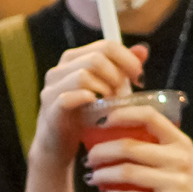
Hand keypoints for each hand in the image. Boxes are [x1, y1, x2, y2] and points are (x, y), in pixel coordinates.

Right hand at [28, 36, 145, 169]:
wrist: (58, 145)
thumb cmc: (83, 116)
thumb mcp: (105, 89)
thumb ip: (121, 68)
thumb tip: (142, 50)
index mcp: (73, 59)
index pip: (106, 46)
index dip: (128, 60)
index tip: (139, 78)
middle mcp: (60, 69)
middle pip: (96, 58)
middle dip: (117, 77)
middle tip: (125, 95)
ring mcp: (51, 88)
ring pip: (83, 76)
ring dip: (104, 91)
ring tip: (111, 105)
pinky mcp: (50, 109)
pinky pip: (68, 98)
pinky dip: (86, 101)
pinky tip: (97, 109)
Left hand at [83, 101, 192, 191]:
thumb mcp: (186, 160)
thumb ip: (163, 148)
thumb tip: (122, 138)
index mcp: (181, 142)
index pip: (149, 116)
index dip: (122, 114)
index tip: (103, 121)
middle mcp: (179, 158)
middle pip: (129, 147)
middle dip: (101, 152)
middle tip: (90, 158)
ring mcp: (176, 182)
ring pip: (127, 173)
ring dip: (103, 175)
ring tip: (94, 177)